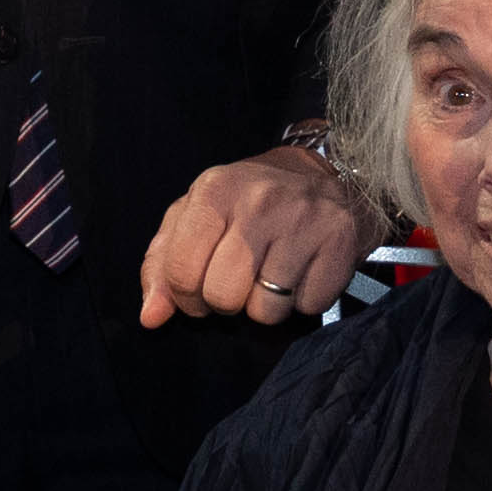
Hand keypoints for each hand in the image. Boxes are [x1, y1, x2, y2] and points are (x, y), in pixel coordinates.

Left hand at [137, 145, 376, 331]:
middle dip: (225, 302)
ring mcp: (303, 221)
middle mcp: (259, 202)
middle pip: (223, 296)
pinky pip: (308, 306)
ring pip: (266, 310)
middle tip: (238, 281)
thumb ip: (163, 264)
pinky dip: (302, 300)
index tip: (198, 289)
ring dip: (265, 304)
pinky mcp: (340, 242)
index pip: (181, 271)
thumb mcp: (196, 215)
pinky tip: (302, 271)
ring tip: (272, 273)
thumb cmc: (250, 202)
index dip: (185, 296)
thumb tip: (151, 317)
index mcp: (214, 191)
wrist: (325, 174)